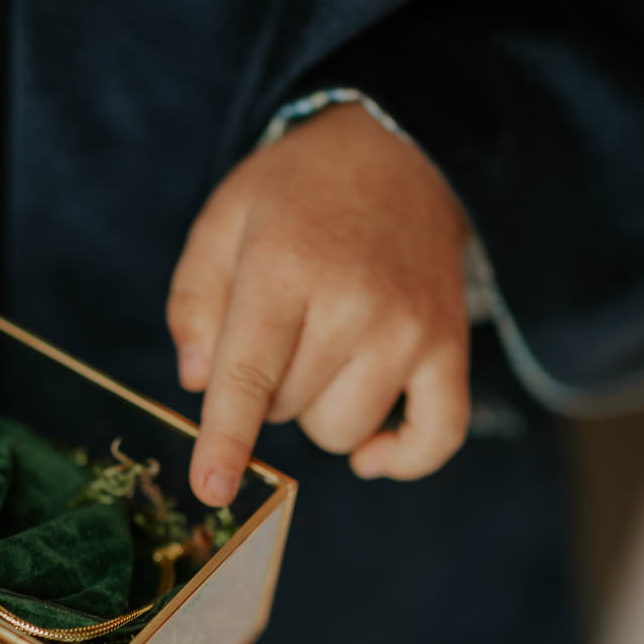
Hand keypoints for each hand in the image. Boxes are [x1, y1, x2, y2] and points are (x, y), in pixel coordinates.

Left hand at [167, 103, 470, 504]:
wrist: (399, 154)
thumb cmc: (295, 196)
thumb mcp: (222, 223)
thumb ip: (194, 304)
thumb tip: (198, 384)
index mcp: (284, 268)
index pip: (249, 373)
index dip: (225, 439)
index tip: (211, 489)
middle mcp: (354, 303)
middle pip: (287, 410)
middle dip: (268, 390)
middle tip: (282, 327)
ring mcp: (409, 328)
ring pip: (342, 431)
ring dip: (320, 412)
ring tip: (321, 351)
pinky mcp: (449, 345)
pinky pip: (436, 436)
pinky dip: (401, 457)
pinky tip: (370, 454)